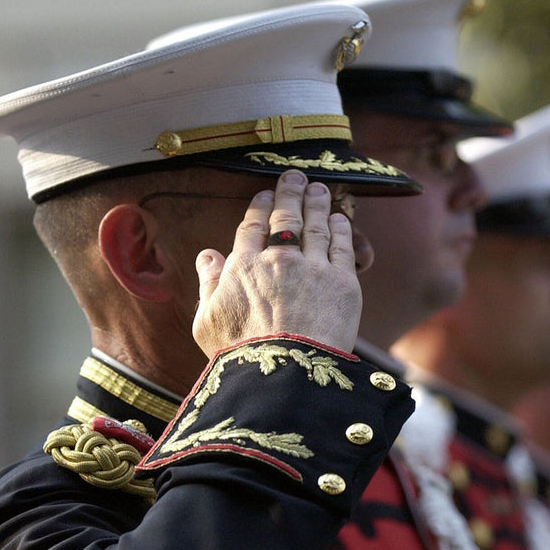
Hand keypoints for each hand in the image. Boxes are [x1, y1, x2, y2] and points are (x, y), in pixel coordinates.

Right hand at [191, 170, 360, 355]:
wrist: (286, 372)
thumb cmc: (241, 355)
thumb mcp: (207, 321)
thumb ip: (207, 284)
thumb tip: (207, 256)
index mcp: (243, 266)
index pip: (252, 227)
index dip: (259, 207)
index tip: (264, 194)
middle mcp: (278, 259)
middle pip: (286, 216)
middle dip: (290, 193)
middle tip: (295, 177)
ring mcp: (313, 267)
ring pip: (316, 225)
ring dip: (317, 203)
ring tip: (319, 189)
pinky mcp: (342, 281)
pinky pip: (342, 246)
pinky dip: (340, 228)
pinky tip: (339, 218)